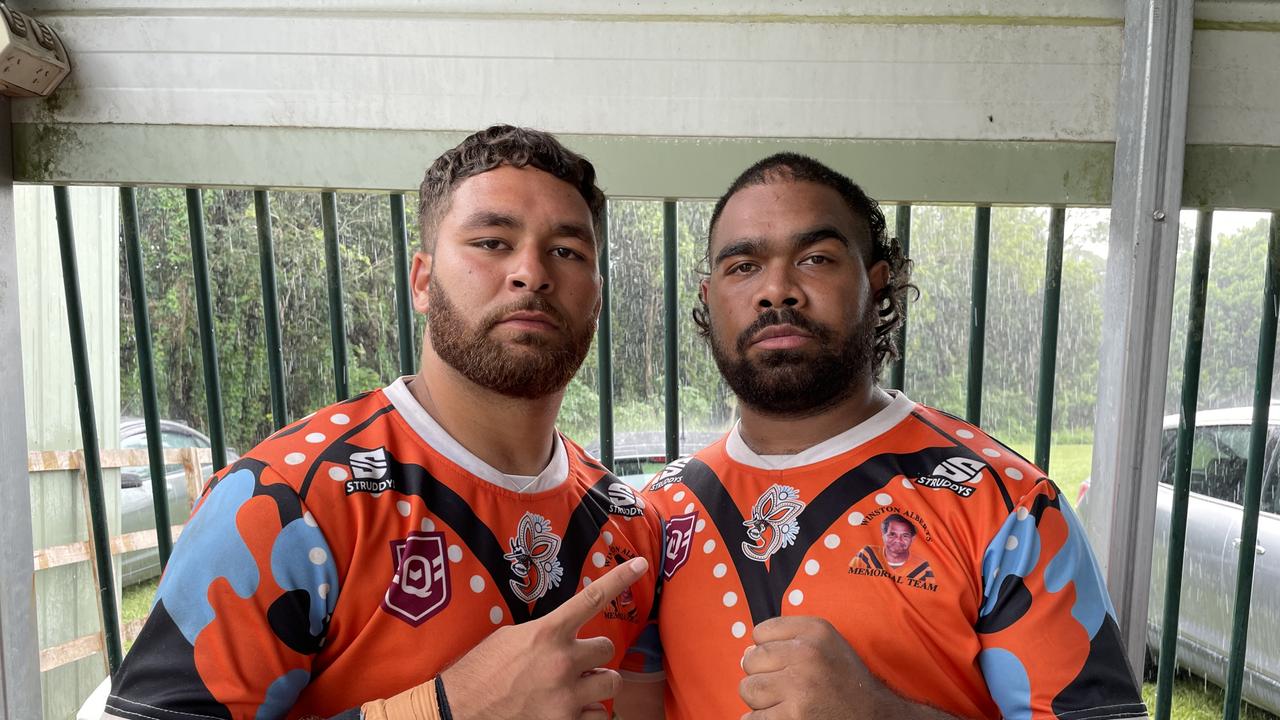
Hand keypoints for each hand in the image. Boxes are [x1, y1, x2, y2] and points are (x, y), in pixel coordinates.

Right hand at [442, 556, 648, 719]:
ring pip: (609, 684)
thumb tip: (567, 635)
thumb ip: (545, 634)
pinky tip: (567, 709)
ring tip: (571, 688)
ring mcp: (566, 696)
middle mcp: (562, 661)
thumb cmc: (481, 671)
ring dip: (595, 686)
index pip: (592, 598)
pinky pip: (599, 716)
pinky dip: (587, 713)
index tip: (641, 563)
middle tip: (573, 664)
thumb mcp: (510, 638)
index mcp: (547, 633)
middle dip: (592, 657)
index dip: (620, 578)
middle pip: (606, 650)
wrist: (458, 711)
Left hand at [738, 616, 865, 719]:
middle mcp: (807, 654)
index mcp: (815, 630)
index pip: (760, 632)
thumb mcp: (826, 644)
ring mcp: (800, 687)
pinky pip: (752, 718)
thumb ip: (788, 640)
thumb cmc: (844, 682)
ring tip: (784, 703)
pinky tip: (780, 717)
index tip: (785, 664)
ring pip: (748, 689)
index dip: (767, 650)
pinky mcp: (793, 717)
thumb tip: (745, 653)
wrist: (874, 717)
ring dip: (760, 700)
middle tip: (786, 688)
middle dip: (762, 676)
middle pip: (750, 660)